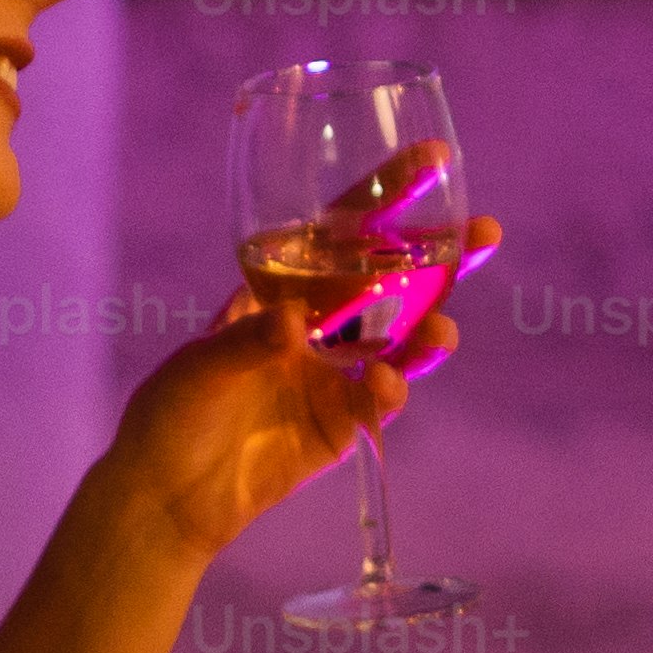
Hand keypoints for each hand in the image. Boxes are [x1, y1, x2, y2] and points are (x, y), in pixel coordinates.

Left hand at [91, 213, 500, 564]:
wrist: (165, 495)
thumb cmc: (171, 411)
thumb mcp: (201, 363)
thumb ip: (249, 339)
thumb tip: (296, 323)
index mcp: (282, 288)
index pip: (342, 229)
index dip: (387, 193)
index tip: (432, 157)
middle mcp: (318, 324)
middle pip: (393, 280)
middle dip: (444, 256)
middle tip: (487, 231)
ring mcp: (335, 375)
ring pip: (401, 341)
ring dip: (430, 332)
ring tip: (443, 332)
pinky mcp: (342, 426)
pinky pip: (380, 401)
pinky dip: (389, 390)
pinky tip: (386, 383)